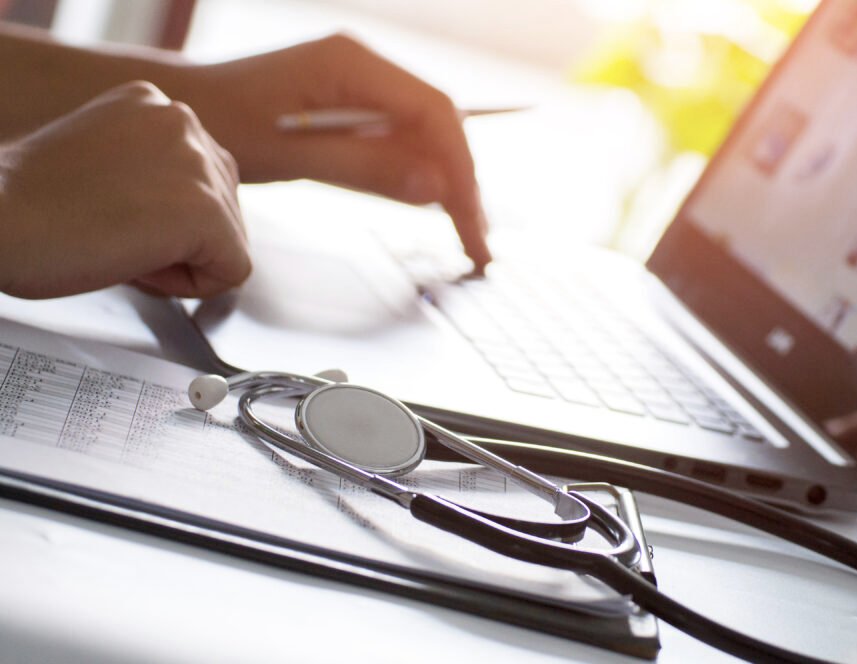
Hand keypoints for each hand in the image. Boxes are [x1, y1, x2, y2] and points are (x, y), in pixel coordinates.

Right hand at [0, 81, 248, 298]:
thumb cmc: (24, 203)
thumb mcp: (104, 161)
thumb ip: (154, 170)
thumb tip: (187, 208)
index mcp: (155, 106)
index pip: (202, 176)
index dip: (162, 215)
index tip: (111, 214)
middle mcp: (182, 121)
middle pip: (225, 206)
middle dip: (178, 237)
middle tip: (113, 236)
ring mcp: (198, 163)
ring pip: (231, 239)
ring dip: (181, 260)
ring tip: (119, 246)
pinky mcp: (206, 212)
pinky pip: (233, 270)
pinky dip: (192, 286)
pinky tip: (139, 267)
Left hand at [175, 34, 491, 270]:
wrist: (182, 106)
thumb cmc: (220, 121)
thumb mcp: (291, 153)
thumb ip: (364, 168)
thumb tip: (435, 187)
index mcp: (352, 64)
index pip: (433, 112)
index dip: (460, 168)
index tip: (469, 218)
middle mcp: (364, 68)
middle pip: (438, 124)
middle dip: (462, 182)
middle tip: (476, 240)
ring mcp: (361, 87)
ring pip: (425, 135)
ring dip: (447, 183)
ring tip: (465, 233)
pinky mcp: (353, 108)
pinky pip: (400, 141)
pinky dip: (419, 176)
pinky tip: (433, 207)